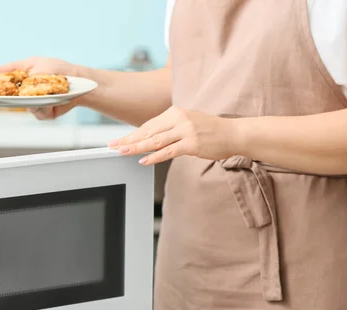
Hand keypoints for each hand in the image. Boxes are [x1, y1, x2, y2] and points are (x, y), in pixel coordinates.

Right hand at [0, 57, 81, 119]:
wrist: (76, 80)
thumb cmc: (55, 69)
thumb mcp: (31, 63)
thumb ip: (11, 68)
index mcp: (20, 84)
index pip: (3, 91)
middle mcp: (26, 96)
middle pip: (11, 103)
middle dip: (12, 98)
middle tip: (18, 91)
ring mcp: (35, 106)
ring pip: (26, 108)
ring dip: (34, 99)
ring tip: (45, 90)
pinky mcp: (45, 114)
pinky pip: (38, 113)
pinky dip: (45, 105)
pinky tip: (52, 98)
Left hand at [108, 106, 239, 164]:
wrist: (233, 133)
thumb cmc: (210, 130)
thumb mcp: (187, 123)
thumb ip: (169, 129)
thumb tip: (148, 139)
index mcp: (175, 112)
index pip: (148, 125)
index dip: (132, 134)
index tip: (118, 140)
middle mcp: (179, 119)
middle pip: (148, 131)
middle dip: (128, 140)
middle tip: (112, 146)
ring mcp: (185, 131)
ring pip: (155, 141)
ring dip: (136, 147)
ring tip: (122, 152)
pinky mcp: (191, 143)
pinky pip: (168, 151)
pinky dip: (154, 156)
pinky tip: (143, 160)